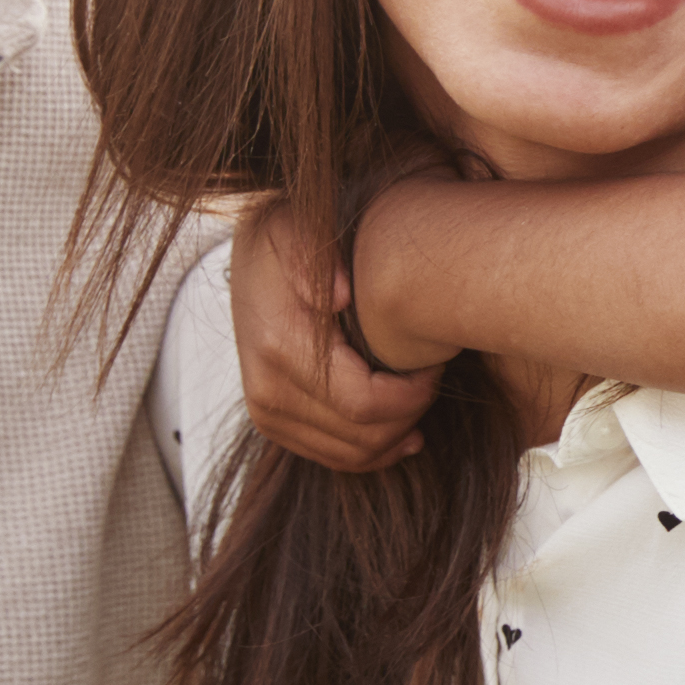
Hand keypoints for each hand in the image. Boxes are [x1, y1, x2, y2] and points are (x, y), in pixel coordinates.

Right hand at [228, 186, 439, 474]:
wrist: (251, 255)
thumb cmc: (286, 237)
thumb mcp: (296, 227)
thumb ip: (312, 256)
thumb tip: (338, 294)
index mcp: (280, 348)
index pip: (364, 402)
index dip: (412, 394)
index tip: (434, 362)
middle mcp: (267, 390)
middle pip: (362, 436)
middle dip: (410, 413)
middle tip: (432, 377)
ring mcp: (267, 412)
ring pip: (352, 455)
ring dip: (396, 434)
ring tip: (419, 395)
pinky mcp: (273, 422)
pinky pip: (334, 457)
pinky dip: (375, 450)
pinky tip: (405, 429)